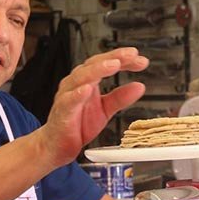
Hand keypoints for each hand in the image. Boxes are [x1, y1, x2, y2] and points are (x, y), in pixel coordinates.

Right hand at [37, 48, 148, 164]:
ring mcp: (68, 95)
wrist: (57, 144)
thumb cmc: (77, 123)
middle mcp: (77, 83)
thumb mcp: (105, 110)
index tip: (141, 60)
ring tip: (114, 65)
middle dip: (114, 57)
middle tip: (131, 55)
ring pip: (82, 77)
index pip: (106, 63)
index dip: (124, 59)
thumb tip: (140, 86)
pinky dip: (78, 94)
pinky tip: (88, 89)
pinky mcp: (62, 110)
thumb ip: (120, 97)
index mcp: (88, 80)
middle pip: (95, 64)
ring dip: (98, 69)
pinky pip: (69, 100)